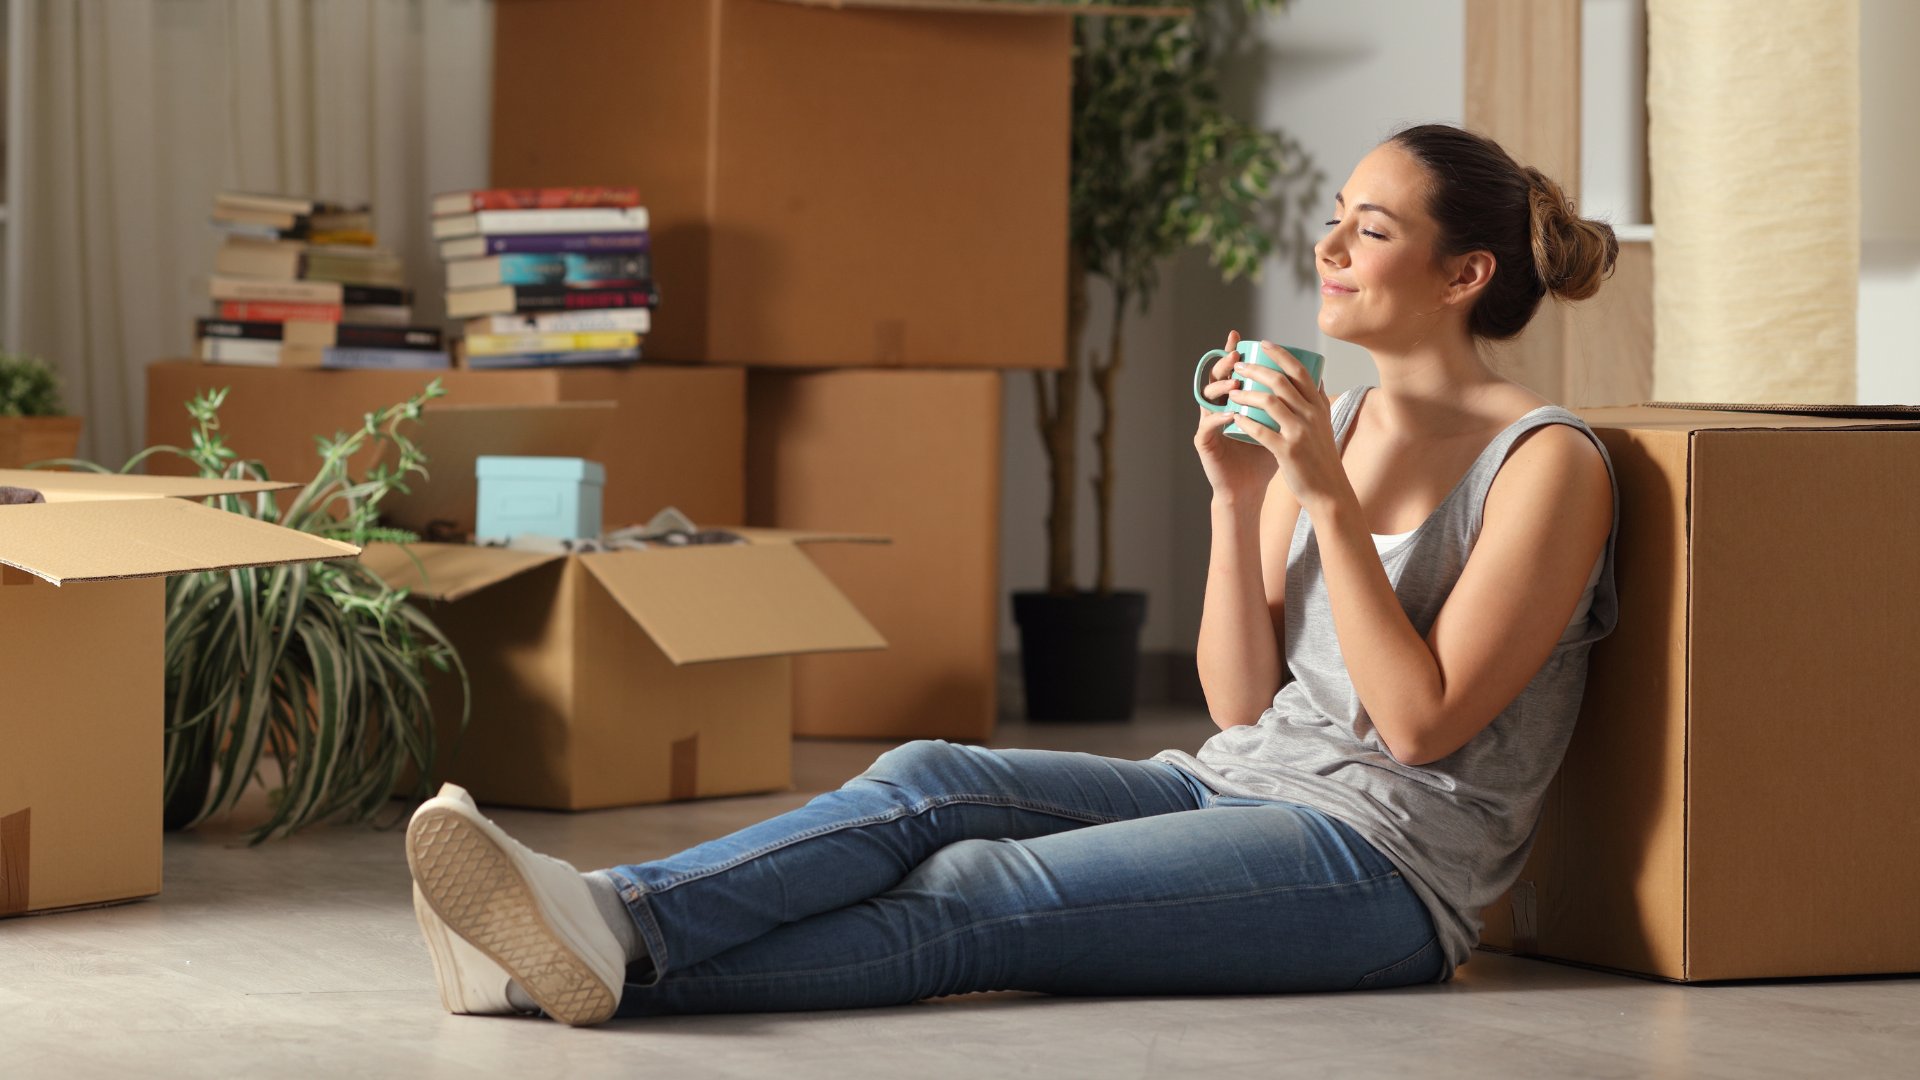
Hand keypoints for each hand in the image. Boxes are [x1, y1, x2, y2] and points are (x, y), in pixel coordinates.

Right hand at [1194, 331, 1279, 503]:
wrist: (1249, 488)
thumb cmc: (1265, 457)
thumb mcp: (1281, 425)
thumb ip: (1292, 404)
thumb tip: (1317, 381)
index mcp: (1234, 400)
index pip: (1232, 370)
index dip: (1232, 352)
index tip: (1240, 337)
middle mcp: (1218, 407)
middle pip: (1216, 377)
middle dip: (1224, 364)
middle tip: (1236, 355)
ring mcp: (1209, 424)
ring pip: (1207, 398)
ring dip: (1220, 388)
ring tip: (1235, 383)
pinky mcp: (1204, 443)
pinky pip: (1207, 426)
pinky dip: (1218, 419)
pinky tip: (1230, 414)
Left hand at [1224, 341, 1345, 510]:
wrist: (1329, 490)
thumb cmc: (1322, 457)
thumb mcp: (1326, 424)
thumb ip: (1319, 401)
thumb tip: (1317, 376)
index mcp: (1319, 406)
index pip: (1300, 370)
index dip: (1280, 354)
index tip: (1263, 344)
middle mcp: (1311, 415)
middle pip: (1280, 381)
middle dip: (1256, 369)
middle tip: (1239, 366)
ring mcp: (1300, 432)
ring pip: (1268, 401)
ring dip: (1246, 393)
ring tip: (1232, 392)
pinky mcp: (1287, 451)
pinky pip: (1261, 430)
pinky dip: (1245, 421)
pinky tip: (1234, 417)